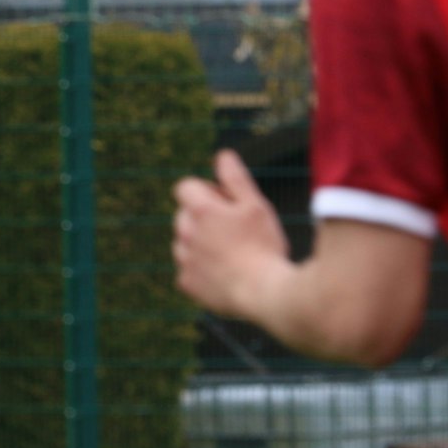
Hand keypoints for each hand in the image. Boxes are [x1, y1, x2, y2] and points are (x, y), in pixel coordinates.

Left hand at [172, 149, 290, 318]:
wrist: (264, 292)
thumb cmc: (264, 245)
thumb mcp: (256, 205)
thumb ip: (235, 179)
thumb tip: (222, 155)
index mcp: (201, 210)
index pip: (184, 186)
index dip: (204, 189)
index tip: (224, 200)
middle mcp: (185, 233)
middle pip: (184, 215)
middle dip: (203, 216)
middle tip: (235, 227)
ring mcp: (183, 260)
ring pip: (185, 242)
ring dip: (201, 242)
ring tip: (233, 252)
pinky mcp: (186, 283)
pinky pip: (188, 268)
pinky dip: (202, 268)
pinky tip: (226, 272)